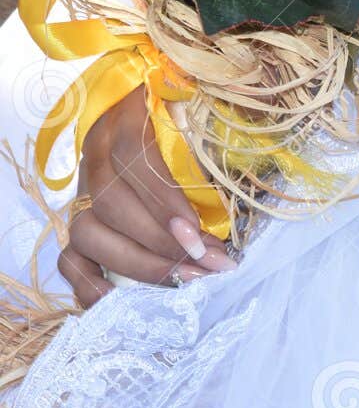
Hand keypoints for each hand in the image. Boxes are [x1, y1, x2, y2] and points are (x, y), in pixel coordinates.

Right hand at [59, 87, 234, 306]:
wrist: (168, 108)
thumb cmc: (201, 118)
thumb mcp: (210, 119)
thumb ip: (218, 143)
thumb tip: (239, 189)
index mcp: (127, 116)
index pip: (133, 157)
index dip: (163, 200)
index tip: (199, 232)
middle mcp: (96, 152)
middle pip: (110, 203)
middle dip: (163, 243)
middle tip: (209, 263)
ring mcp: (82, 190)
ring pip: (88, 233)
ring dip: (138, 264)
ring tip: (187, 278)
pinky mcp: (79, 223)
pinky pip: (70, 260)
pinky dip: (91, 284)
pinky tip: (125, 300)